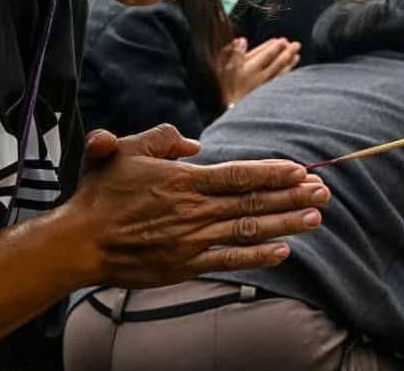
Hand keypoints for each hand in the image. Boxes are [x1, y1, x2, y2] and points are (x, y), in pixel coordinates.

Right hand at [66, 124, 328, 287]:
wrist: (80, 242)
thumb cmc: (100, 192)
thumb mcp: (123, 148)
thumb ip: (162, 138)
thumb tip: (194, 144)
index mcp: (182, 181)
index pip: (239, 175)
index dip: (272, 172)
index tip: (301, 169)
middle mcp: (194, 212)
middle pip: (253, 202)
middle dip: (291, 197)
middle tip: (323, 192)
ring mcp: (193, 241)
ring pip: (249, 231)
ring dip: (286, 224)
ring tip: (315, 218)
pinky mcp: (186, 265)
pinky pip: (231, 261)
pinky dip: (259, 257)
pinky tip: (284, 251)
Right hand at [220, 38, 299, 105]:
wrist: (232, 111)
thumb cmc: (228, 88)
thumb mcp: (226, 68)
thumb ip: (235, 53)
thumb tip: (242, 40)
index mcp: (250, 68)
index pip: (265, 54)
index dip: (274, 47)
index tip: (282, 40)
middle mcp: (260, 76)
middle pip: (277, 62)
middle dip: (287, 52)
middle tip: (296, 44)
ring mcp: (266, 86)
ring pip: (281, 72)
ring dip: (290, 63)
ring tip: (297, 56)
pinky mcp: (269, 95)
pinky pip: (281, 82)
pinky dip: (287, 75)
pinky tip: (291, 72)